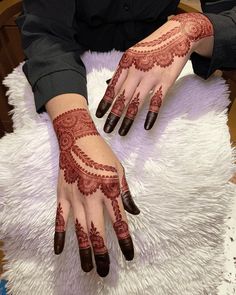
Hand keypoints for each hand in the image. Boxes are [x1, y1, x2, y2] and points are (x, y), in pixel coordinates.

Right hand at [52, 106, 139, 276]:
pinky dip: (59, 235)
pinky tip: (60, 250)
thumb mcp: (121, 171)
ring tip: (87, 268)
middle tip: (104, 272)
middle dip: (102, 254)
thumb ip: (127, 193)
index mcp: (110, 192)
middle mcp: (93, 199)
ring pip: (79, 230)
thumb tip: (135, 212)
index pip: (120, 223)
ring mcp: (75, 198)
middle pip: (98, 233)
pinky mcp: (62, 196)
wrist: (78, 139)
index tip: (129, 256)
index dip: (125, 241)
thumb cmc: (103, 155)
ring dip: (83, 251)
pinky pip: (60, 219)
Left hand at [96, 13, 213, 134]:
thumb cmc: (152, 46)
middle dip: (113, 115)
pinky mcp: (166, 81)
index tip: (99, 115)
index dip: (105, 102)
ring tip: (122, 132)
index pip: (112, 87)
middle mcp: (136, 70)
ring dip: (128, 119)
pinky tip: (147, 126)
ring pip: (137, 102)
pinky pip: (157, 101)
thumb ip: (121, 71)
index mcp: (126, 63)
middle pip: (122, 97)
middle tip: (107, 129)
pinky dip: (151, 115)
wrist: (177, 35)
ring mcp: (151, 76)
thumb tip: (108, 84)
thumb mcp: (132, 54)